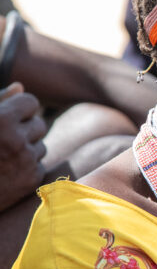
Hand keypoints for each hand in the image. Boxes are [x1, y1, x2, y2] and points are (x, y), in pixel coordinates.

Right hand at [0, 82, 45, 209]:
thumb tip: (21, 87)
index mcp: (1, 120)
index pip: (31, 102)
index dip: (20, 110)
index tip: (9, 117)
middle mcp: (16, 139)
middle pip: (39, 124)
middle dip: (25, 130)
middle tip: (3, 141)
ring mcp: (25, 161)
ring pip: (41, 146)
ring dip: (26, 149)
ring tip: (3, 157)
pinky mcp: (31, 181)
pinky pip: (39, 166)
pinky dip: (26, 168)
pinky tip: (7, 172)